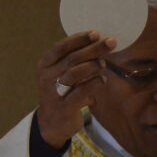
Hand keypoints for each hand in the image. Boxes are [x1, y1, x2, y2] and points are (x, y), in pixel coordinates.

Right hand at [35, 31, 112, 148]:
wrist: (51, 123)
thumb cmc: (60, 92)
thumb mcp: (59, 74)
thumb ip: (72, 60)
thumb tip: (97, 41)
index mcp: (45, 65)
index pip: (61, 47)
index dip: (79, 39)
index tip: (96, 33)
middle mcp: (46, 77)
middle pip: (71, 59)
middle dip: (93, 49)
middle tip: (111, 42)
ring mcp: (53, 93)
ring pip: (75, 73)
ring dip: (93, 65)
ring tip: (104, 63)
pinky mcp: (64, 107)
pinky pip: (82, 91)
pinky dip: (95, 83)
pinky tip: (102, 80)